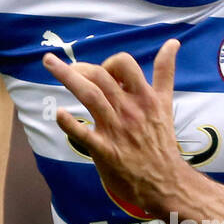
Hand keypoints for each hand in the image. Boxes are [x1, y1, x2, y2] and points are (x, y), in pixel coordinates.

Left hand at [42, 38, 186, 217]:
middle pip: (101, 76)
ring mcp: (116, 130)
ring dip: (67, 77)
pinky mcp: (105, 151)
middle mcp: (130, 110)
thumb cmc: (161, 141)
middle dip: (80, 67)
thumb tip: (173, 42)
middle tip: (66, 68)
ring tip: (49, 63)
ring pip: (90, 96)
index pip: (125, 65)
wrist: (166, 181)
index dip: (109, 62)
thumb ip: (165, 73)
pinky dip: (70, 124)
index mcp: (145, 97)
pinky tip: (60, 114)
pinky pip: (84, 135)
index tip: (103, 72)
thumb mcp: (166, 103)